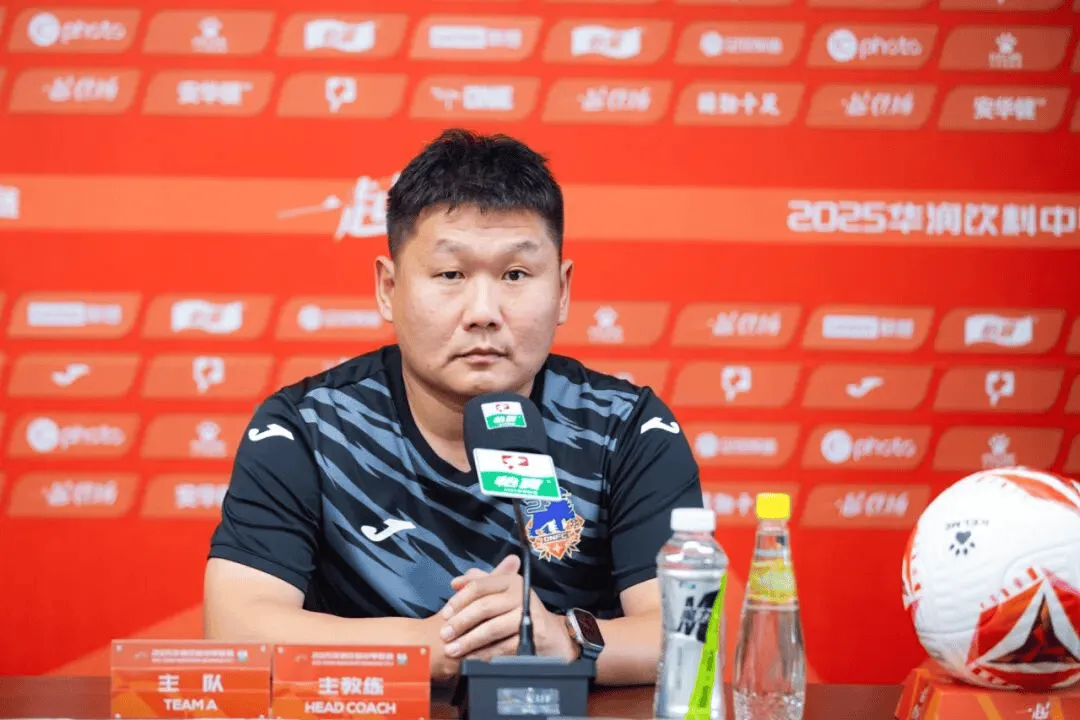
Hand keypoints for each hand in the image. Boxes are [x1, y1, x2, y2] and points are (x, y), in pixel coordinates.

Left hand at [421, 555, 522, 681]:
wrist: (549, 634)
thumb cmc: (518, 611)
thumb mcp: (501, 593)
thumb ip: (479, 584)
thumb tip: (455, 582)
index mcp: (509, 580)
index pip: (478, 586)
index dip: (458, 600)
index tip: (444, 614)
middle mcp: (520, 594)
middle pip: (484, 607)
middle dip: (460, 622)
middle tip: (444, 635)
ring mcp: (528, 614)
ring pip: (492, 628)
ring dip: (469, 641)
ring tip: (452, 650)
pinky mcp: (533, 635)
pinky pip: (503, 646)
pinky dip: (485, 654)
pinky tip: (472, 659)